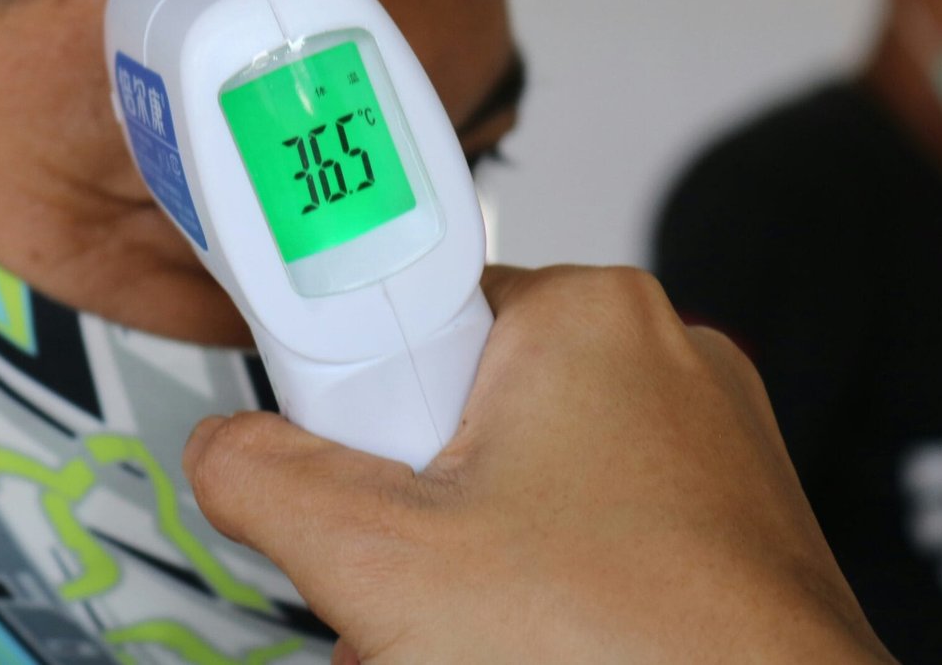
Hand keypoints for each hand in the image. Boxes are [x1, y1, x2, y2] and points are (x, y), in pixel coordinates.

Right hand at [184, 266, 894, 663]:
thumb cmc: (634, 652)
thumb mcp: (384, 563)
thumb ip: (265, 480)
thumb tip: (223, 449)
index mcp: (583, 312)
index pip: (403, 311)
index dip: (353, 407)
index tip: (349, 477)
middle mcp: (656, 350)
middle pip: (453, 405)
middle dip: (408, 509)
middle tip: (419, 582)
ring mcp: (699, 436)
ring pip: (515, 474)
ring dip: (465, 556)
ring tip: (477, 633)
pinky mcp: (718, 511)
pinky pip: (583, 517)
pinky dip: (536, 576)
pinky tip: (528, 642)